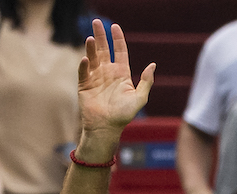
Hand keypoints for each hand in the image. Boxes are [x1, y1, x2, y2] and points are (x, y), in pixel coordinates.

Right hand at [76, 21, 154, 135]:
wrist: (106, 128)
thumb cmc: (124, 115)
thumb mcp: (140, 98)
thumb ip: (146, 81)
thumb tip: (152, 65)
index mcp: (121, 74)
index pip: (119, 51)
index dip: (117, 39)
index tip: (114, 26)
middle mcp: (107, 73)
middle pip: (104, 50)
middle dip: (101, 36)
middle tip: (96, 22)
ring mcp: (95, 78)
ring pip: (93, 57)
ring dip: (92, 47)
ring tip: (91, 38)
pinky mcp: (84, 85)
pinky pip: (84, 71)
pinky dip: (84, 65)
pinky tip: (86, 58)